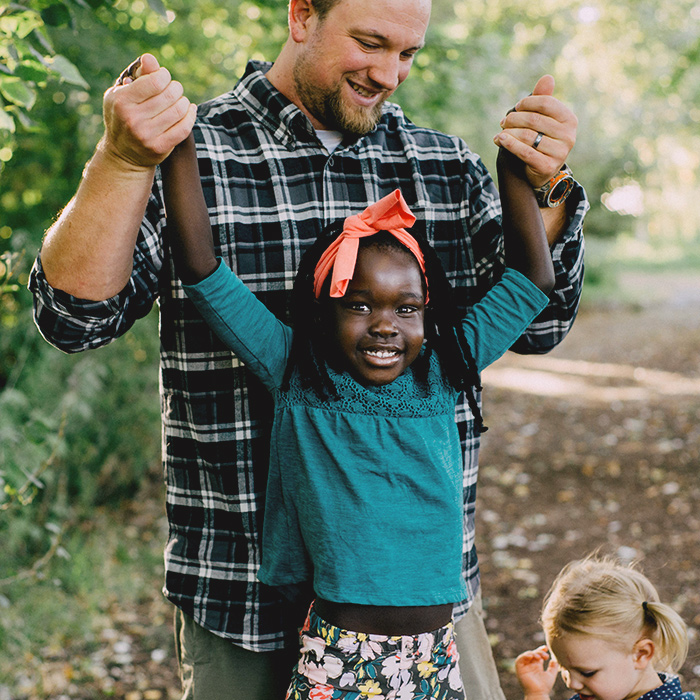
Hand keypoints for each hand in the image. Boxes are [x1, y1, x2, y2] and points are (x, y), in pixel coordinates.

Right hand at [102, 53, 196, 168]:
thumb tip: (150, 58)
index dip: (164, 76)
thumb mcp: (123, 94)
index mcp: (122, 101)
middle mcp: (133, 119)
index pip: (155, 82)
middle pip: (169, 95)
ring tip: (180, 101)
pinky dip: (191, 116)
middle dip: (176, 88)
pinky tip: (190, 110)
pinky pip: (184, 128)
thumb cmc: (124, 116)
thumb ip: (138, 75)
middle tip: (174, 89)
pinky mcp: (160, 148)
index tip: (164, 78)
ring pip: (179, 110)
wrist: (122, 154)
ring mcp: (147, 135)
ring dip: (184, 102)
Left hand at [493, 75, 576, 188]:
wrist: (541, 171)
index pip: (546, 103)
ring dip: (509, 132)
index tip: (516, 107)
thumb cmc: (541, 139)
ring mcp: (560, 153)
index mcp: (569, 120)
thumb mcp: (543, 119)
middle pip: (534, 120)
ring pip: (527, 136)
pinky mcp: (548, 166)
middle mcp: (568, 136)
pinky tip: (499, 140)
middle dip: (514, 118)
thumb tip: (547, 78)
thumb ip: (543, 100)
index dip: (528, 103)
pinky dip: (509, 144)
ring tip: (500, 133)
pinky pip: (524, 152)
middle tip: (504, 122)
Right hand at [515, 646, 559, 697]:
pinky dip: (524, 656)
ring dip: (532, 653)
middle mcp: (530, 665)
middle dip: (539, 651)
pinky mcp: (519, 669)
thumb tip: (554, 660)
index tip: (546, 648)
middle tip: (545, 654)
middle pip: (533, 653)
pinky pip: (519, 659)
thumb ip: (553, 668)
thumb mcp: (551, 675)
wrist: (538, 694)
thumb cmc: (545, 687)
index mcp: (536, 666)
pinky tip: (531, 656)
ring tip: (539, 656)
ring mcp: (524, 667)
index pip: (538, 655)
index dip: (541, 650)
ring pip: (526, 655)